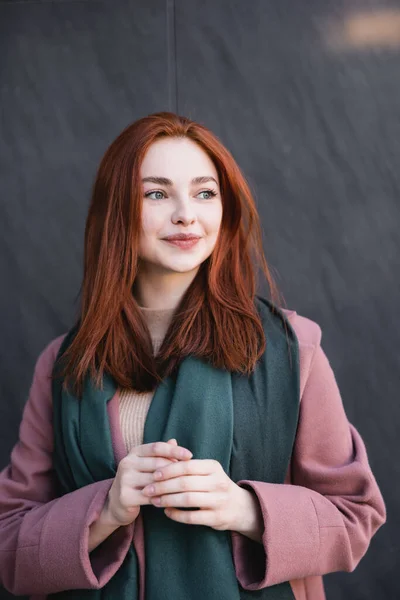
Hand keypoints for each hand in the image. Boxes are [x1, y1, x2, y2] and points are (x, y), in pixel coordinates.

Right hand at [104, 439, 192, 526]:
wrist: (117, 503)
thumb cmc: (139, 480)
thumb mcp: (147, 463)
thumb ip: (161, 453)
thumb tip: (174, 441)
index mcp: (134, 452)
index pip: (157, 447)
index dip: (174, 450)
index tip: (190, 456)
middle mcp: (127, 463)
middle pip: (158, 464)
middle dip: (175, 470)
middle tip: (190, 476)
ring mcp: (125, 480)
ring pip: (156, 481)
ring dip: (172, 486)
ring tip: (186, 488)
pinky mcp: (125, 496)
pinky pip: (151, 497)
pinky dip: (164, 498)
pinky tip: (174, 500)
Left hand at [142, 458, 262, 539]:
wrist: (240, 507)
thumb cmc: (216, 485)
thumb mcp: (206, 470)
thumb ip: (187, 463)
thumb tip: (165, 449)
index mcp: (213, 467)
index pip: (187, 466)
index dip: (168, 470)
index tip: (153, 474)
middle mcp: (218, 482)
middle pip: (185, 483)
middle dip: (163, 486)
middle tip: (148, 489)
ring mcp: (218, 501)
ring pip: (188, 499)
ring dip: (168, 500)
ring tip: (154, 500)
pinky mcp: (216, 518)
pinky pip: (192, 517)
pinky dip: (177, 515)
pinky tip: (167, 512)